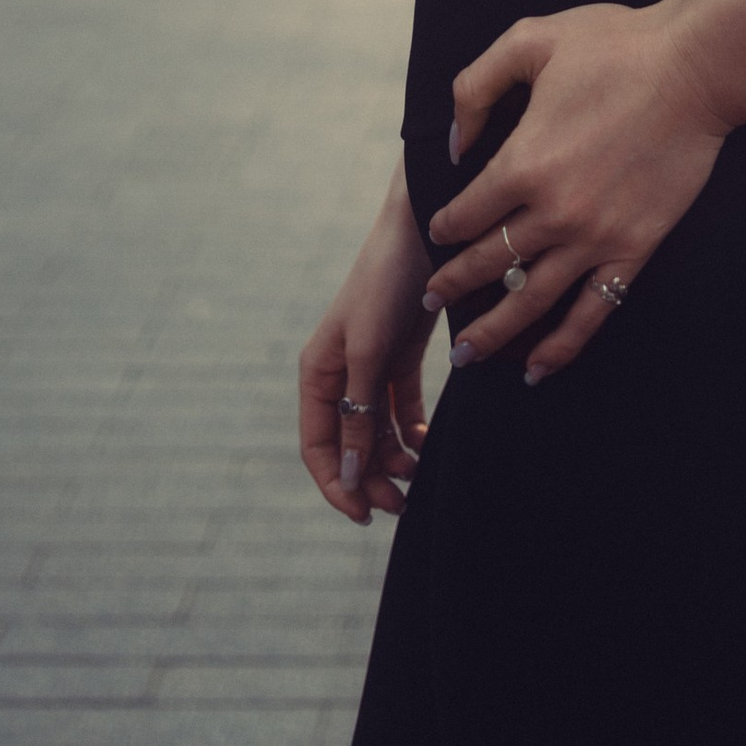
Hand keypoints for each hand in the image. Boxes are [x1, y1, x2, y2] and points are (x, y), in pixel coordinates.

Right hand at [298, 171, 434, 527]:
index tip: (363, 516)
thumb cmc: (385, 284)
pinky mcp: (400, 357)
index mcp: (318, 372)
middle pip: (349, 444)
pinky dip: (411, 433)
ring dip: (392, 461)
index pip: (318, 446)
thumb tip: (351, 475)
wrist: (424, 229)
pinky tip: (427, 446)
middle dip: (371, 479)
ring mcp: (370, 366)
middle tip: (402, 507)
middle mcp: (340, 373)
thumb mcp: (369, 353)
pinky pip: (399, 410)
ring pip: (376, 432)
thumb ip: (359, 413)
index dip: (336, 485)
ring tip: (418, 480)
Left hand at [420, 0, 727, 386]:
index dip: (443, 227)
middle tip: (428, 302)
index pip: (465, 214)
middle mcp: (553, 211)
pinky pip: (591, 309)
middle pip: (489, 263)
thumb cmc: (614, 44)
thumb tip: (455, 144)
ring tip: (465, 354)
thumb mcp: (530, 40)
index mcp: (522, 162)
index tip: (435, 234)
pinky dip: (563, 344)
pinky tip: (539, 367)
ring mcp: (595, 236)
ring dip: (493, 331)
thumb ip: (477, 87)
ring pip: (531, 299)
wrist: (695, 67)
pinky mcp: (634, 248)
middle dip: (452, 286)